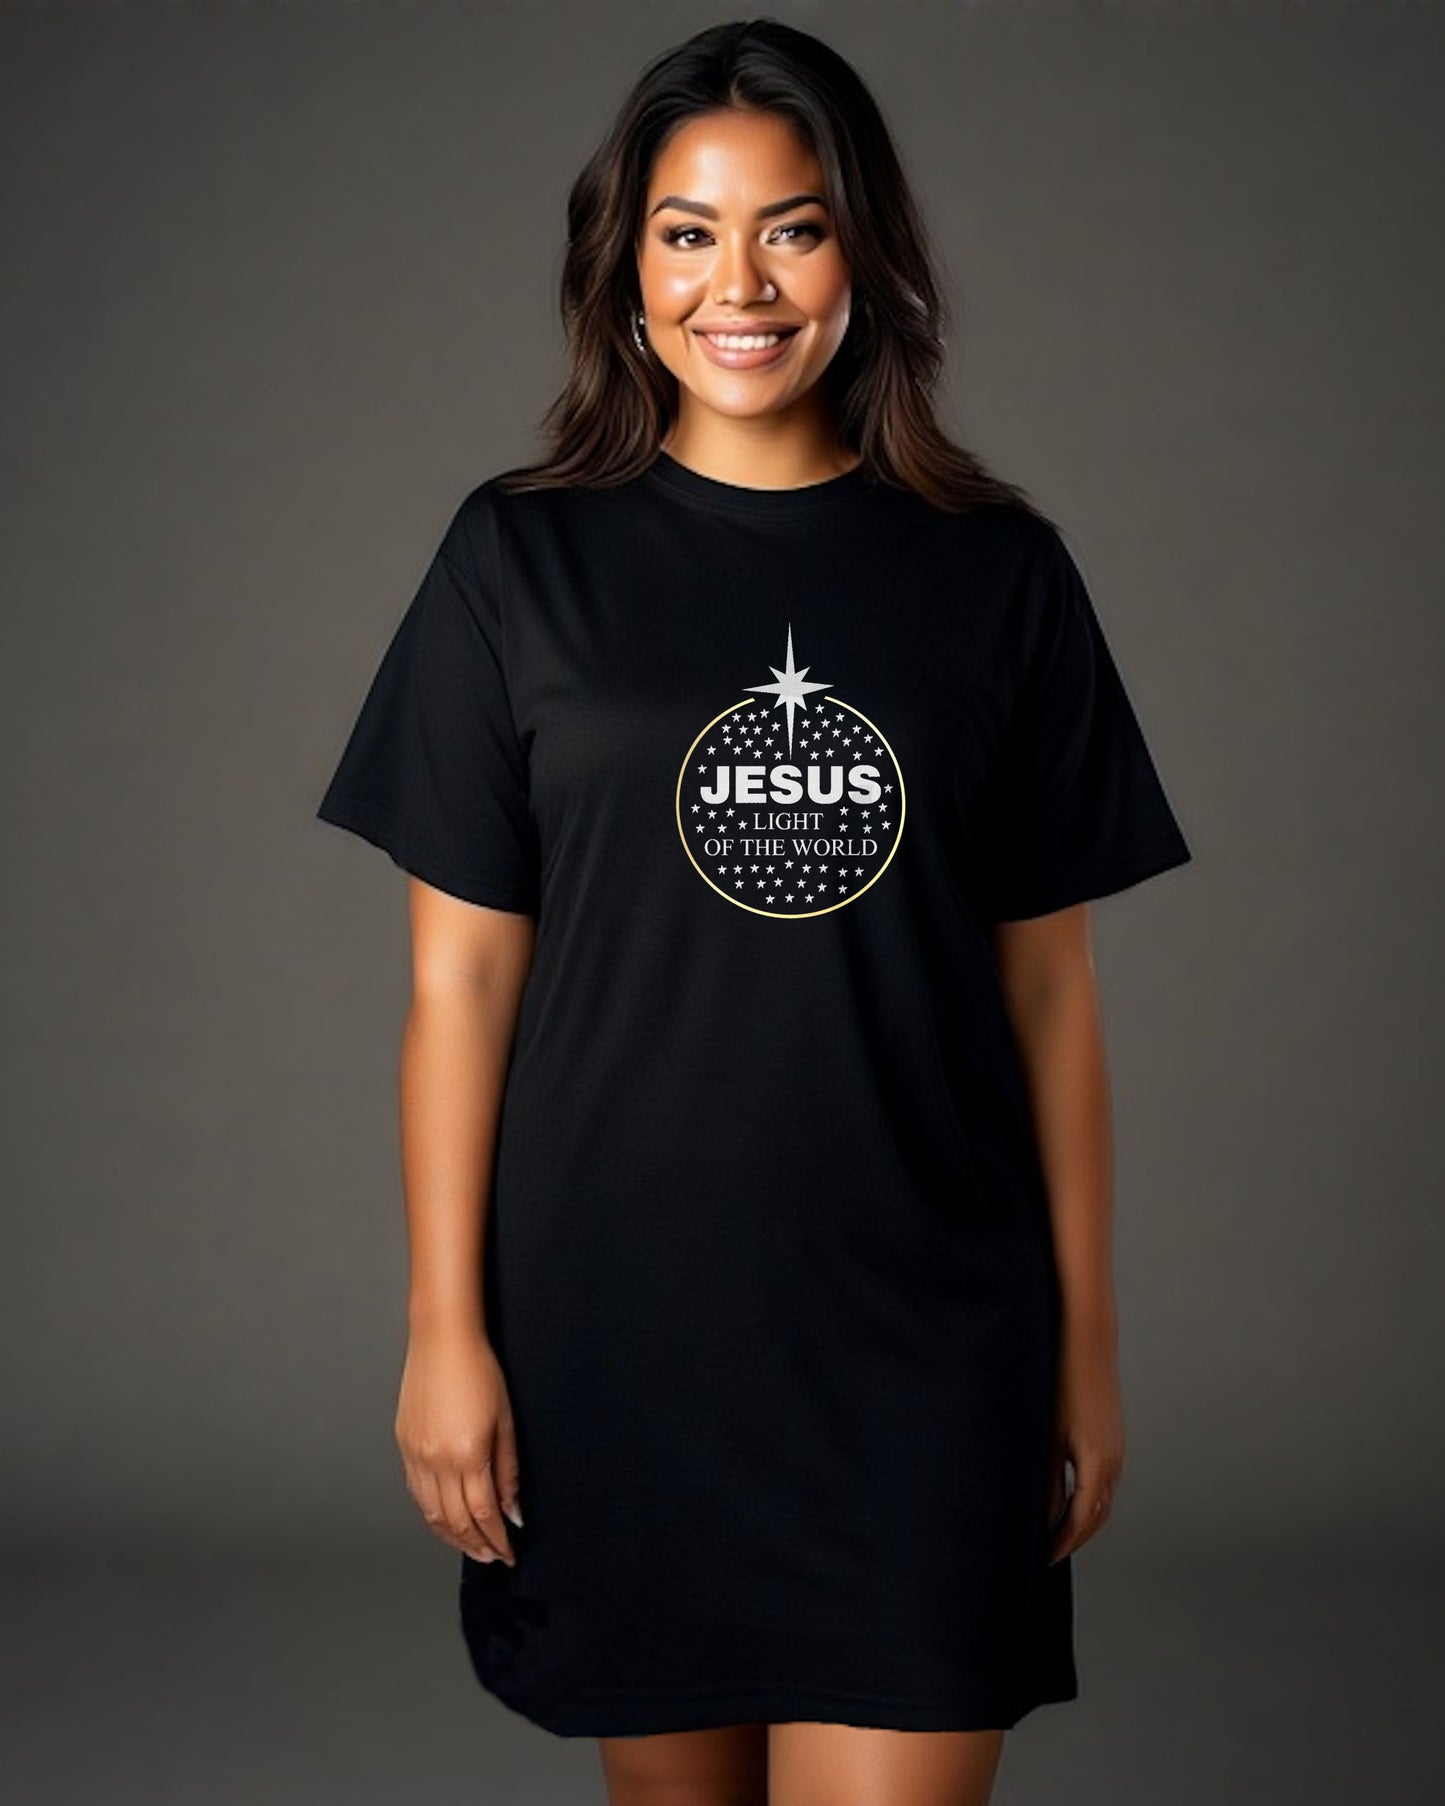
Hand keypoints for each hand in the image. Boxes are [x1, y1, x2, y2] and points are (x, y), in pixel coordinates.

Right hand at [395, 1324, 522, 1565]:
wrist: (442, 1339)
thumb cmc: (479, 1370)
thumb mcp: (506, 1420)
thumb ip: (508, 1471)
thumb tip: (512, 1510)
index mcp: (467, 1454)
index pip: (483, 1514)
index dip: (497, 1539)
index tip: (509, 1552)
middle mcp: (437, 1460)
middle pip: (455, 1521)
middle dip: (476, 1544)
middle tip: (493, 1556)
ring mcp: (415, 1454)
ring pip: (431, 1513)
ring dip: (452, 1536)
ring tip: (472, 1546)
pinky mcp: (404, 1445)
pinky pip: (416, 1493)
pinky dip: (432, 1513)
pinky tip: (445, 1518)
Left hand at [1046, 1331, 1124, 1564]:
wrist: (1087, 1339)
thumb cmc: (1061, 1380)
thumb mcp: (1046, 1435)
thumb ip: (1044, 1479)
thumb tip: (1039, 1518)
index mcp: (1097, 1465)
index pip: (1080, 1521)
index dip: (1061, 1544)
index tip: (1040, 1559)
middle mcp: (1113, 1463)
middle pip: (1096, 1517)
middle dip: (1072, 1539)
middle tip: (1046, 1554)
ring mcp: (1116, 1450)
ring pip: (1101, 1499)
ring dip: (1081, 1519)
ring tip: (1053, 1532)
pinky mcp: (1112, 1437)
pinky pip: (1102, 1480)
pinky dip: (1086, 1498)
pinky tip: (1065, 1496)